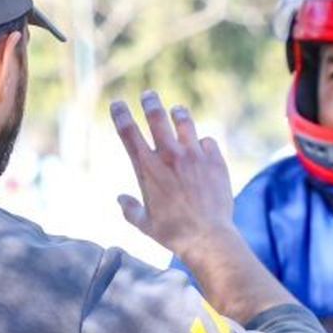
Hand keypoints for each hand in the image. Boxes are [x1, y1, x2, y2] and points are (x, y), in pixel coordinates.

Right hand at [109, 90, 293, 321]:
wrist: (207, 237)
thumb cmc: (172, 233)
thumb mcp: (144, 224)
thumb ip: (130, 209)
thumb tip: (121, 200)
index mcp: (147, 168)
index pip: (128, 132)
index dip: (120, 114)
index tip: (117, 104)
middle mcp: (169, 156)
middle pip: (157, 117)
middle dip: (150, 102)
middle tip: (149, 96)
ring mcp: (194, 156)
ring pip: (185, 122)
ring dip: (179, 114)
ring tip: (177, 111)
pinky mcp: (215, 161)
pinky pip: (207, 141)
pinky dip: (202, 142)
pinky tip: (201, 147)